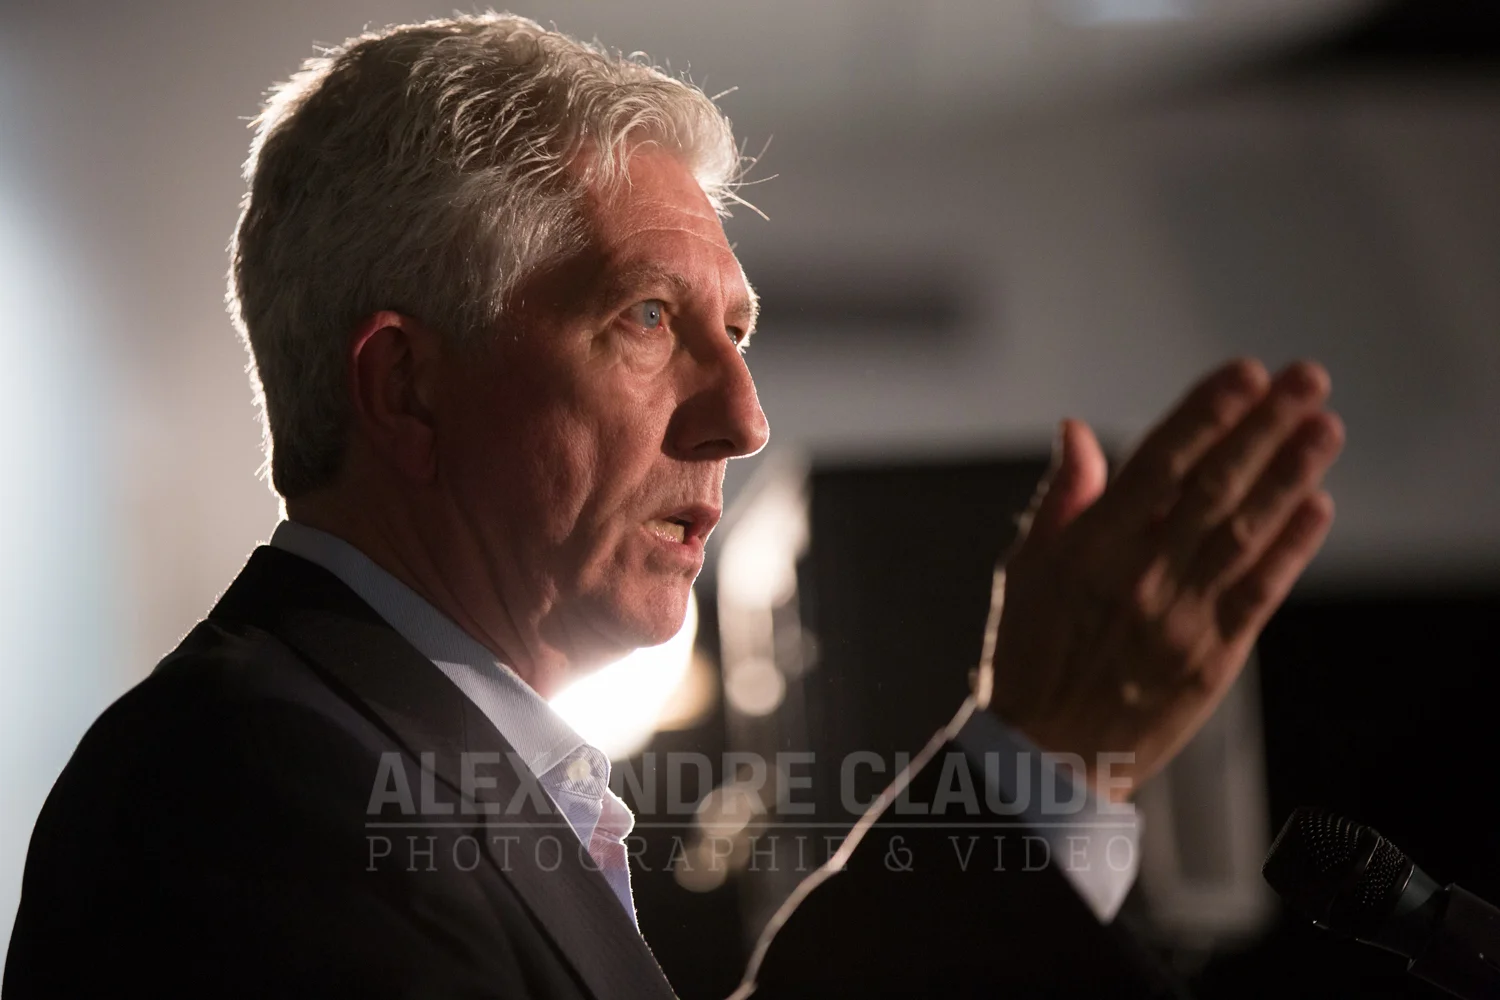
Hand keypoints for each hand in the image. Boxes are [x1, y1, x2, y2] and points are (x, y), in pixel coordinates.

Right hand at [989, 359, 1342, 802]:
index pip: (1158, 463)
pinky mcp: (1213, 657)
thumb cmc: (1029, 657)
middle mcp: (1139, 576)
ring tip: (1325, 429)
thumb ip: (1061, 497)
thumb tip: (1079, 429)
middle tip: (1307, 381)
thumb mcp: (1024, 569)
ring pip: (1246, 531)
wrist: (1047, 756)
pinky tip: (1317, 506)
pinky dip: (1291, 547)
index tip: (1246, 373)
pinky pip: (1260, 592)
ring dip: (1291, 476)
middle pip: (1213, 487)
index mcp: (1088, 549)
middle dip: (1264, 427)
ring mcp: (1181, 617)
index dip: (1206, 414)